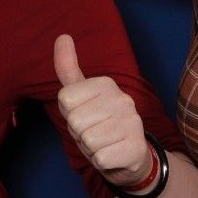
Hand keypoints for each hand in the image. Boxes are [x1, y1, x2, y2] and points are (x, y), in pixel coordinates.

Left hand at [53, 33, 150, 185]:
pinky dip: (102, 161)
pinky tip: (113, 155)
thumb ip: (68, 68)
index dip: (70, 114)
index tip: (86, 116)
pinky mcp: (136, 148)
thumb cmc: (100, 124)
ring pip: (87, 140)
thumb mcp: (81, 96)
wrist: (130, 156)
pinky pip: (100, 158)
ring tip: (104, 143)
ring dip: (91, 148)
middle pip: (75, 121)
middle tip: (95, 132)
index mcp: (107, 84)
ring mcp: (132, 123)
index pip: (65, 100)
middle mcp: (123, 99)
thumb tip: (62, 36)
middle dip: (80, 133)